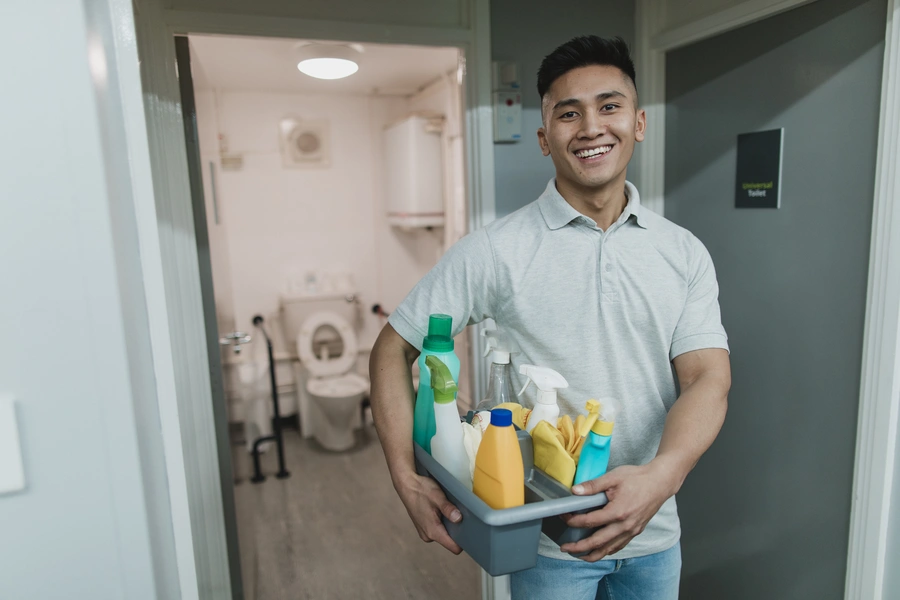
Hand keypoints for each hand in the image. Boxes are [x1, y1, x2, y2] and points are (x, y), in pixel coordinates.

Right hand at [394, 471, 462, 553]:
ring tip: (448, 510)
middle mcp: (428, 535)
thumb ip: (448, 509)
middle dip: (456, 530)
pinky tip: (441, 510)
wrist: (407, 484)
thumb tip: (459, 518)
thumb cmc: (421, 489)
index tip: (471, 532)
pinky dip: (442, 522)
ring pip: (444, 534)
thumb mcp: (438, 497)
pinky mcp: (423, 527)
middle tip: (460, 515)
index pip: (453, 547)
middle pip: (450, 541)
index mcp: (432, 531)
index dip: (464, 542)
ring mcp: (425, 532)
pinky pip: (437, 529)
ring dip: (448, 525)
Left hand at [559, 461, 676, 561]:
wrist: (660, 482)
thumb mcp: (613, 477)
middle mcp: (625, 526)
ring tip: (578, 555)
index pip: (590, 521)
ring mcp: (631, 531)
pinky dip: (606, 551)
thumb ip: (593, 485)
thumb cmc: (638, 478)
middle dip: (579, 547)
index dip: (574, 521)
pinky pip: (619, 546)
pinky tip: (598, 550)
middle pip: (597, 542)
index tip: (564, 517)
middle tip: (564, 548)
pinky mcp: (636, 532)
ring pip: (609, 549)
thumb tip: (575, 491)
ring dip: (592, 554)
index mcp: (618, 511)